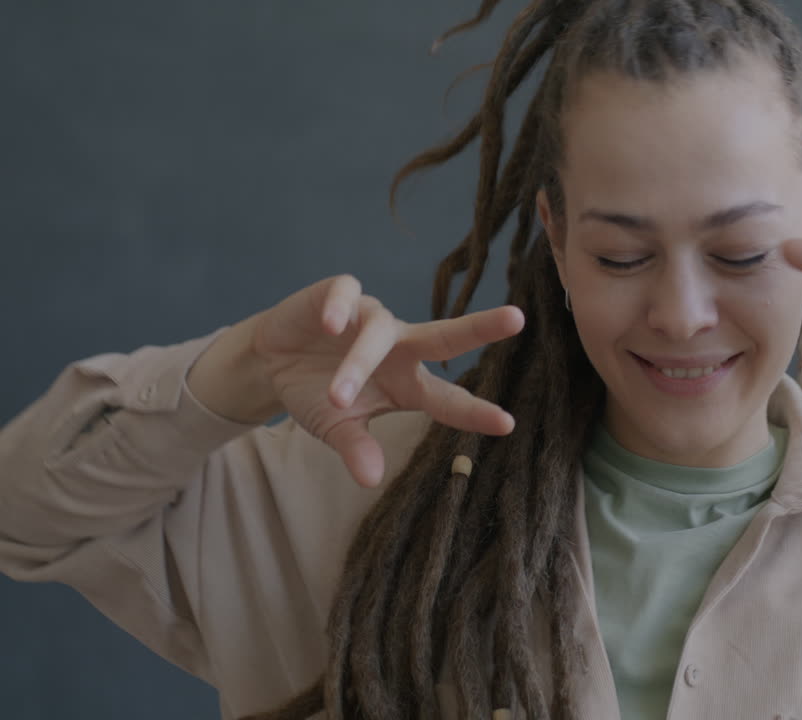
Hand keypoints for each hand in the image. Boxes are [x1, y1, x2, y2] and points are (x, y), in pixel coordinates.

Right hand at [247, 275, 522, 486]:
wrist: (273, 359)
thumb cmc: (317, 393)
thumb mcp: (335, 427)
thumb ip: (355, 447)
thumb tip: (371, 481)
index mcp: (407, 383)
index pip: (447, 399)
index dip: (475, 412)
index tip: (507, 424)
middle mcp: (399, 346)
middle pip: (445, 337)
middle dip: (480, 329)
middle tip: (518, 318)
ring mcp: (370, 318)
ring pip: (378, 332)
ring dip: (359, 363)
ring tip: (338, 395)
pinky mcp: (339, 295)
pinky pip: (347, 294)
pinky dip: (340, 309)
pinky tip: (331, 326)